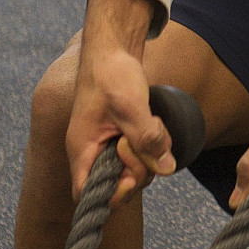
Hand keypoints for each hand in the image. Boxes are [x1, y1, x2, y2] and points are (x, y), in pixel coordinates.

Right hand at [66, 0, 172, 205]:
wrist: (113, 51)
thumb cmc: (111, 75)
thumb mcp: (131, 106)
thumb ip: (147, 139)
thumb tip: (166, 167)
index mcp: (82, 149)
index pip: (86, 194)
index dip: (110, 197)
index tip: (130, 180)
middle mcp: (92, 153)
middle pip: (117, 185)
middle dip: (139, 168)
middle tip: (144, 140)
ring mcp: (107, 147)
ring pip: (134, 169)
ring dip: (150, 153)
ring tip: (151, 124)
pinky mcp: (122, 139)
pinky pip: (141, 155)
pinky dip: (152, 144)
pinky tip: (154, 123)